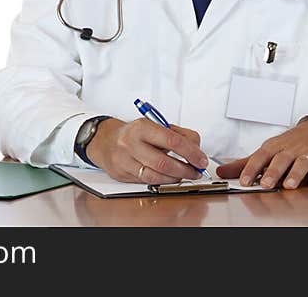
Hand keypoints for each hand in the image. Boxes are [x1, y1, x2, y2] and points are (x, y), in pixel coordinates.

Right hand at [86, 118, 208, 183]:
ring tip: (185, 175)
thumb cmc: (135, 133)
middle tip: (197, 171)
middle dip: (186, 169)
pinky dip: (163, 181)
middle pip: (164, 162)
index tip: (201, 159)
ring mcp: (124, 160)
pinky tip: (170, 177)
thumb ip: (178, 134)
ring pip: (156, 176)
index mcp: (142, 127)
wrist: (106, 141)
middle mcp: (130, 143)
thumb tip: (197, 149)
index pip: (172, 141)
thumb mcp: (155, 125)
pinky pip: (147, 182)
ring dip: (176, 178)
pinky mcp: (122, 174)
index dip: (191, 152)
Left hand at [217, 117, 307, 188]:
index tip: (244, 181)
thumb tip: (221, 172)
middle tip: (266, 184)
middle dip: (273, 172)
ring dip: (295, 174)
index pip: (260, 156)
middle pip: (281, 160)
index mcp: (274, 147)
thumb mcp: (268, 150)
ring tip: (289, 185)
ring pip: (301, 164)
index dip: (251, 168)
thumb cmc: (290, 144)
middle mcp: (291, 150)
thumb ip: (245, 163)